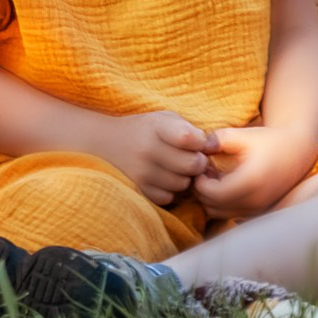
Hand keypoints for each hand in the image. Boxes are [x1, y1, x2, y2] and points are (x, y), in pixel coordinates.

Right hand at [96, 111, 220, 204]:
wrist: (103, 143)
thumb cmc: (145, 130)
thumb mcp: (165, 120)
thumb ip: (192, 131)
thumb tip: (214, 148)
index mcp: (156, 127)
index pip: (190, 139)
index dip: (201, 143)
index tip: (196, 142)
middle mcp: (146, 150)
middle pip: (192, 165)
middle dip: (197, 163)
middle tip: (190, 158)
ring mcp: (139, 172)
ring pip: (183, 184)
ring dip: (184, 178)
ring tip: (174, 168)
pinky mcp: (136, 190)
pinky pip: (168, 197)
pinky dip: (170, 191)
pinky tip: (163, 179)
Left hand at [189, 124, 317, 217]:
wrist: (298, 152)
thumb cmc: (270, 140)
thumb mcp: (244, 135)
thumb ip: (218, 139)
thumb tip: (198, 147)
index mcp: (251, 180)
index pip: (213, 193)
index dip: (200, 183)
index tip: (201, 168)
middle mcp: (256, 200)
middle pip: (213, 206)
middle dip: (203, 191)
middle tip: (205, 172)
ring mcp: (258, 208)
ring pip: (220, 213)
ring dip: (212, 199)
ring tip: (216, 178)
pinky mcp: (258, 212)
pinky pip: (230, 214)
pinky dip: (223, 203)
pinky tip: (227, 185)